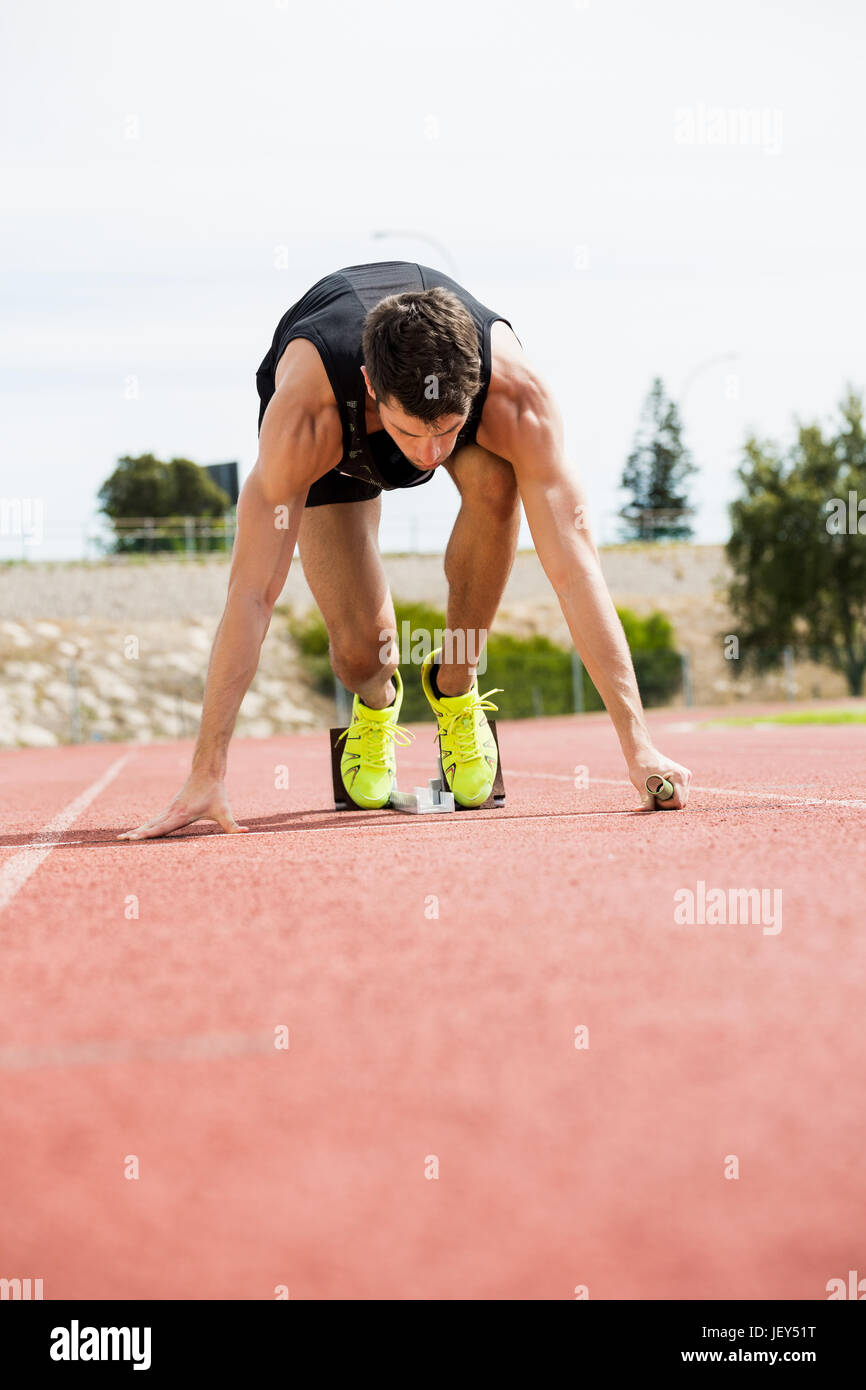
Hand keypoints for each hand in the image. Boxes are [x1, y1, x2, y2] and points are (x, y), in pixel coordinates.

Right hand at [118, 774, 248, 840]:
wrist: (207, 772)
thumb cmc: (216, 792)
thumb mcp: (225, 810)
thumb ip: (233, 825)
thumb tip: (246, 833)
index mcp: (182, 814)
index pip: (162, 827)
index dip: (148, 834)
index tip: (134, 838)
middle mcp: (172, 812)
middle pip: (151, 825)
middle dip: (136, 834)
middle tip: (121, 840)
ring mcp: (169, 809)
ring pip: (150, 822)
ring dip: (137, 830)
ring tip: (122, 838)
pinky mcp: (171, 808)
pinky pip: (155, 819)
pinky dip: (145, 826)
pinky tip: (138, 831)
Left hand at [628, 748, 691, 810]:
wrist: (642, 753)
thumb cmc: (641, 766)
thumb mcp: (642, 784)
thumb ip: (646, 800)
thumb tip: (640, 811)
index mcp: (679, 777)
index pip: (678, 802)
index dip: (665, 804)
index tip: (653, 797)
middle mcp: (685, 777)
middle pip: (681, 802)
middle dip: (667, 804)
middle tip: (653, 797)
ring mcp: (685, 777)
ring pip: (681, 799)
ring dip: (668, 800)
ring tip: (655, 792)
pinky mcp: (682, 778)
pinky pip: (679, 794)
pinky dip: (669, 796)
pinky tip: (659, 789)